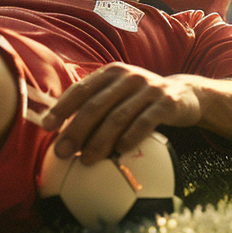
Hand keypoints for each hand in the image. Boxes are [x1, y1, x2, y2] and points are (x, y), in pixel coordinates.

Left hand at [43, 63, 200, 163]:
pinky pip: (146, 122)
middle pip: (95, 106)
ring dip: (100, 140)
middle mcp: (128, 77)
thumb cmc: (141, 99)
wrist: (185, 94)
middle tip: (62, 153)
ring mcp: (148, 88)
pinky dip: (131, 137)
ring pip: (118, 116)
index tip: (46, 127)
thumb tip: (60, 132)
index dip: (62, 108)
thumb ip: (95, 103)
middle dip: (76, 130)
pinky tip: (120, 151)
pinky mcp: (167, 103)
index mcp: (111, 72)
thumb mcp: (119, 93)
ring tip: (86, 160)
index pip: (80, 89)